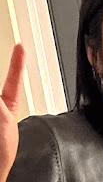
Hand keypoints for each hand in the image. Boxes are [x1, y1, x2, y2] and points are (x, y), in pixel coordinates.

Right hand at [0, 43, 24, 181]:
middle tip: (3, 118)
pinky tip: (0, 133)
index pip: (12, 83)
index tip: (21, 47)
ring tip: (1, 133)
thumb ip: (0, 108)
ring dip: (0, 115)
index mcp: (6, 111)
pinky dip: (0, 118)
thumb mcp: (3, 126)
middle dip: (1, 106)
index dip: (16, 64)